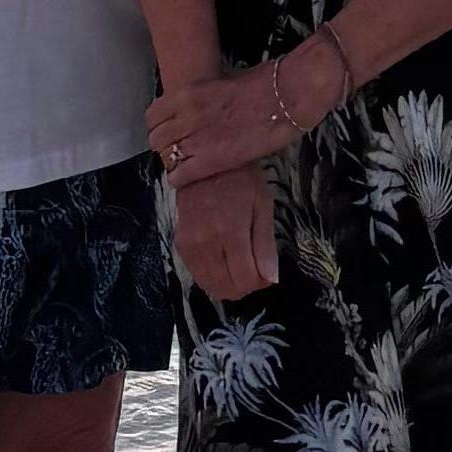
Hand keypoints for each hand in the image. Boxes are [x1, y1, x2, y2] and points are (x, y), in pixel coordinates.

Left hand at [146, 38, 341, 184]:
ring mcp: (196, 139)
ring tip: (187, 163)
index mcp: (186, 94)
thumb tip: (200, 106)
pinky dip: (181, 178)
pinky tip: (191, 177)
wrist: (287, 96)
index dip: (160, 126)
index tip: (169, 131)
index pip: (152, 116)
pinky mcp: (210, 161)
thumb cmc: (264, 84)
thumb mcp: (222, 83)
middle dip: (166, 145)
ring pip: (165, 158)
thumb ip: (203, 97)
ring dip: (174, 161)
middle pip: (156, 139)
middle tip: (180, 149)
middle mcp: (185, 116)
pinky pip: (178, 176)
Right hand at [168, 161, 278, 300]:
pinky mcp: (180, 244)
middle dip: (246, 286)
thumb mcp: (262, 206)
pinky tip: (223, 262)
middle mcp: (206, 244)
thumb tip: (271, 279)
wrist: (202, 161)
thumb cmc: (240, 180)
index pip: (246, 280)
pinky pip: (197, 275)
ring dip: (229, 284)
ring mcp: (190, 246)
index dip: (261, 283)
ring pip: (210, 287)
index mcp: (230, 232)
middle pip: (227, 289)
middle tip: (255, 270)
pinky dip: (213, 277)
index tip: (267, 272)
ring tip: (239, 265)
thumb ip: (265, 246)